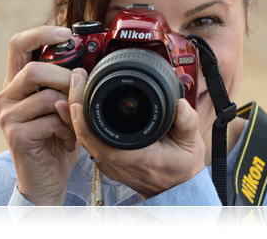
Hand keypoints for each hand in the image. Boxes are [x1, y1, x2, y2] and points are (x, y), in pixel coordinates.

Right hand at [0, 26, 81, 204]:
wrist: (47, 176)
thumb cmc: (57, 138)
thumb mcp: (61, 106)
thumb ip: (65, 85)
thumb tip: (84, 63)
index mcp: (17, 83)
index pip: (19, 45)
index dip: (41, 33)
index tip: (66, 31)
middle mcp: (7, 95)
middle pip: (34, 69)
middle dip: (65, 79)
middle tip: (80, 95)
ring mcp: (8, 116)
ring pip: (47, 96)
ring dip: (71, 109)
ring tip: (75, 124)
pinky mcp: (16, 135)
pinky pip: (51, 120)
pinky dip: (68, 129)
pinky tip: (69, 140)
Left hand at [68, 68, 205, 197]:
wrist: (175, 187)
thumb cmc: (181, 166)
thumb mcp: (191, 144)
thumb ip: (188, 123)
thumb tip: (181, 105)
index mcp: (140, 158)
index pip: (104, 147)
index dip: (85, 127)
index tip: (77, 103)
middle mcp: (120, 163)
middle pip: (87, 139)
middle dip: (75, 109)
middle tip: (76, 80)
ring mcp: (112, 164)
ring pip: (85, 140)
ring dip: (75, 115)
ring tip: (75, 86)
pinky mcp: (109, 161)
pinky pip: (89, 142)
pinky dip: (81, 123)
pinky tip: (78, 104)